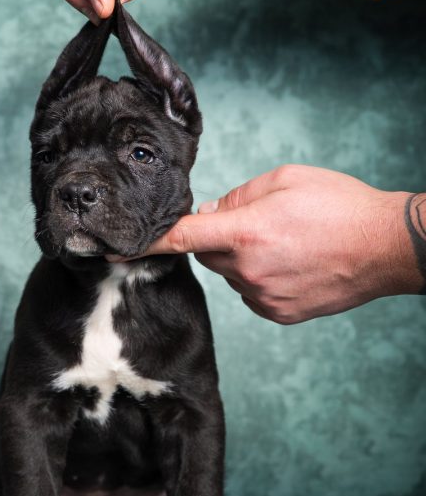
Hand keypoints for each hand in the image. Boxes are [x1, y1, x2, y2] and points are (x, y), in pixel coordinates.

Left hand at [121, 165, 420, 323]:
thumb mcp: (285, 180)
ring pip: (231, 274)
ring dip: (243, 260)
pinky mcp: (279, 314)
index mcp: (246, 232)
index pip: (180, 238)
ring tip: (285, 245)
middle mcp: (248, 271)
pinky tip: (291, 265)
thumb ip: (238, 198)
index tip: (109, 249)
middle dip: (220, 239)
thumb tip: (210, 215)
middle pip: (208, 254)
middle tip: (256, 225)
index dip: (142, 243)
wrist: (387, 248)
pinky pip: (252, 293)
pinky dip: (260, 280)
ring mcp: (264, 297)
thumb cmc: (340, 206)